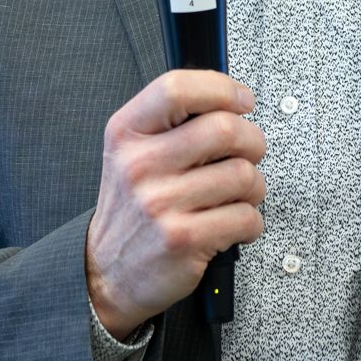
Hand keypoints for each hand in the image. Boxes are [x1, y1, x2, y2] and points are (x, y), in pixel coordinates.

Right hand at [86, 69, 266, 337]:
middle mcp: (139, 165)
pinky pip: (247, 217)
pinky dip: (251, 222)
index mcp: (126, 133)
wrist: (107, 272)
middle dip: (253, 141)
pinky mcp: (183, 240)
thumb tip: (232, 101)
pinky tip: (231, 224)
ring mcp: (160, 204)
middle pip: (224, 129)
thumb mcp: (130, 153)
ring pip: (244, 175)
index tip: (242, 100)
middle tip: (249, 153)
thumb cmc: (132, 208)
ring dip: (254, 186)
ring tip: (236, 195)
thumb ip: (172, 123)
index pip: (176, 89)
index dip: (221, 88)